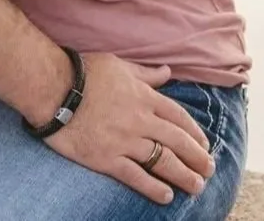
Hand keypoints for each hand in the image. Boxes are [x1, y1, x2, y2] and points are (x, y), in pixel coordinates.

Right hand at [42, 54, 215, 204]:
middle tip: (209, 170)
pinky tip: (167, 196)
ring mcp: (125, 141)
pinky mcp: (107, 158)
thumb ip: (146, 73)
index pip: (178, 117)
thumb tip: (167, 72)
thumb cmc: (84, 73)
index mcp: (144, 97)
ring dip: (184, 175)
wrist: (54, 88)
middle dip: (197, 157)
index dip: (194, 132)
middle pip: (177, 141)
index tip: (204, 144)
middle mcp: (140, 120)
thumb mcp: (120, 66)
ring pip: (163, 161)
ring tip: (197, 186)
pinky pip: (136, 176)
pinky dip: (153, 187)